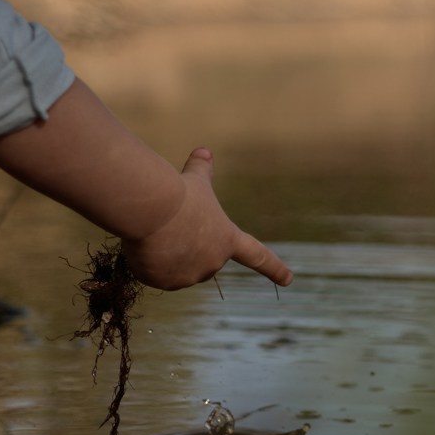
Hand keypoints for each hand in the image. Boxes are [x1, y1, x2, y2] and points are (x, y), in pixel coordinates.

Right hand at [121, 149, 292, 290]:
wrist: (152, 210)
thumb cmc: (177, 192)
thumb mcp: (194, 179)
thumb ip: (201, 170)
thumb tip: (204, 151)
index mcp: (228, 240)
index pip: (258, 256)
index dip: (274, 268)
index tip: (289, 279)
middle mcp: (213, 263)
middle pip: (197, 257)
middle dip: (183, 245)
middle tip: (170, 226)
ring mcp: (189, 276)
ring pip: (172, 266)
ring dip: (162, 252)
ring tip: (157, 233)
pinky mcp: (165, 283)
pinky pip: (152, 273)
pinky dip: (145, 260)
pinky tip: (144, 244)